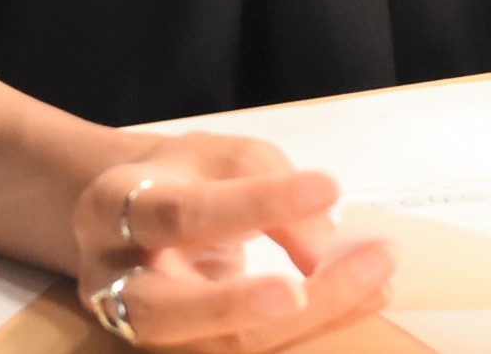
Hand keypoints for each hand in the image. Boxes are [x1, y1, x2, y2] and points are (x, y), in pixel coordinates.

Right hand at [72, 134, 393, 349]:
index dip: (254, 204)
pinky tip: (368, 294)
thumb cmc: (181, 178)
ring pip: (220, 346)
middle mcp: (115, 282)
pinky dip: (316, 325)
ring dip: (306, 317)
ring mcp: (144, 332)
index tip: (329, 186)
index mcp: (113, 210)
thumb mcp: (216, 155)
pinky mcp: (184, 351)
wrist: (131, 220)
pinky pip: (252, 351)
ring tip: (377, 277)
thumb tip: (319, 246)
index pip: (181, 213)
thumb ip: (264, 183)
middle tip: (303, 287)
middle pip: (171, 310)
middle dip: (239, 303)